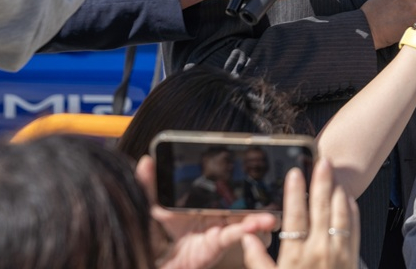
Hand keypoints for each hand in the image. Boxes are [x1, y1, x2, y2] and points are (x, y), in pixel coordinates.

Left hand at [135, 155, 277, 268]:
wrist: (172, 259)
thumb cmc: (173, 232)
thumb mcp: (160, 206)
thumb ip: (151, 185)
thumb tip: (146, 161)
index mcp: (212, 198)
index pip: (227, 182)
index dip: (239, 170)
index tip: (252, 157)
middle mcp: (223, 210)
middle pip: (242, 198)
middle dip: (258, 191)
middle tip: (266, 179)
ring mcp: (224, 225)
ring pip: (246, 216)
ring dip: (259, 215)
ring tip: (269, 214)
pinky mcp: (222, 240)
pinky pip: (236, 233)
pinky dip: (248, 229)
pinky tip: (257, 224)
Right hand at [241, 159, 358, 268]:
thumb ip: (257, 259)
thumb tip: (247, 236)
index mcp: (295, 257)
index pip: (295, 216)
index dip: (295, 192)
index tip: (295, 173)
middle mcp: (318, 252)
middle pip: (321, 209)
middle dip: (322, 182)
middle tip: (323, 162)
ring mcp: (338, 254)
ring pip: (340, 215)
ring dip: (337, 192)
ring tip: (335, 174)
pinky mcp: (352, 258)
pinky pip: (354, 228)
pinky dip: (351, 211)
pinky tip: (347, 199)